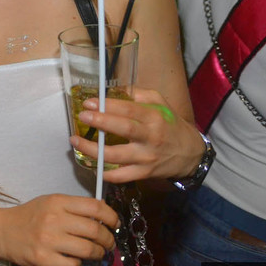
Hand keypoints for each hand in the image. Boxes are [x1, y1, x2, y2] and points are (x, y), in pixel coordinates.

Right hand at [0, 195, 117, 265]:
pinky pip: (73, 265)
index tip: (115, 224)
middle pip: (95, 231)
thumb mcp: (50, 203)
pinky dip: (77, 265)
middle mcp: (54, 219)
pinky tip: (73, 260)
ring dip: (97, 254)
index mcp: (57, 201)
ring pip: (88, 250)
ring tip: (96, 253)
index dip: (111, 216)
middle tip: (108, 243)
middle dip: (108, 240)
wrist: (1, 230)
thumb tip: (104, 213)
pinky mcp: (43, 258)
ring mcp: (48, 240)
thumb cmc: (29, 216)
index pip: (95, 207)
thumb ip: (74, 207)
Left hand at [70, 87, 204, 181]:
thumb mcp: (160, 103)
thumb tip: (113, 89)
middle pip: (124, 129)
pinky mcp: (144, 173)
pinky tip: (93, 165)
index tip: (89, 102)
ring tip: (75, 140)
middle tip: (82, 117)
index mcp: (154, 117)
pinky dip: (106, 173)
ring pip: (117, 155)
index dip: (108, 105)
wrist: (190, 155)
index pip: (129, 109)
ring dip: (93, 149)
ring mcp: (147, 157)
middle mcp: (151, 137)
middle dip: (100, 122)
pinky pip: (122, 176)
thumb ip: (138, 94)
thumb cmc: (170, 125)